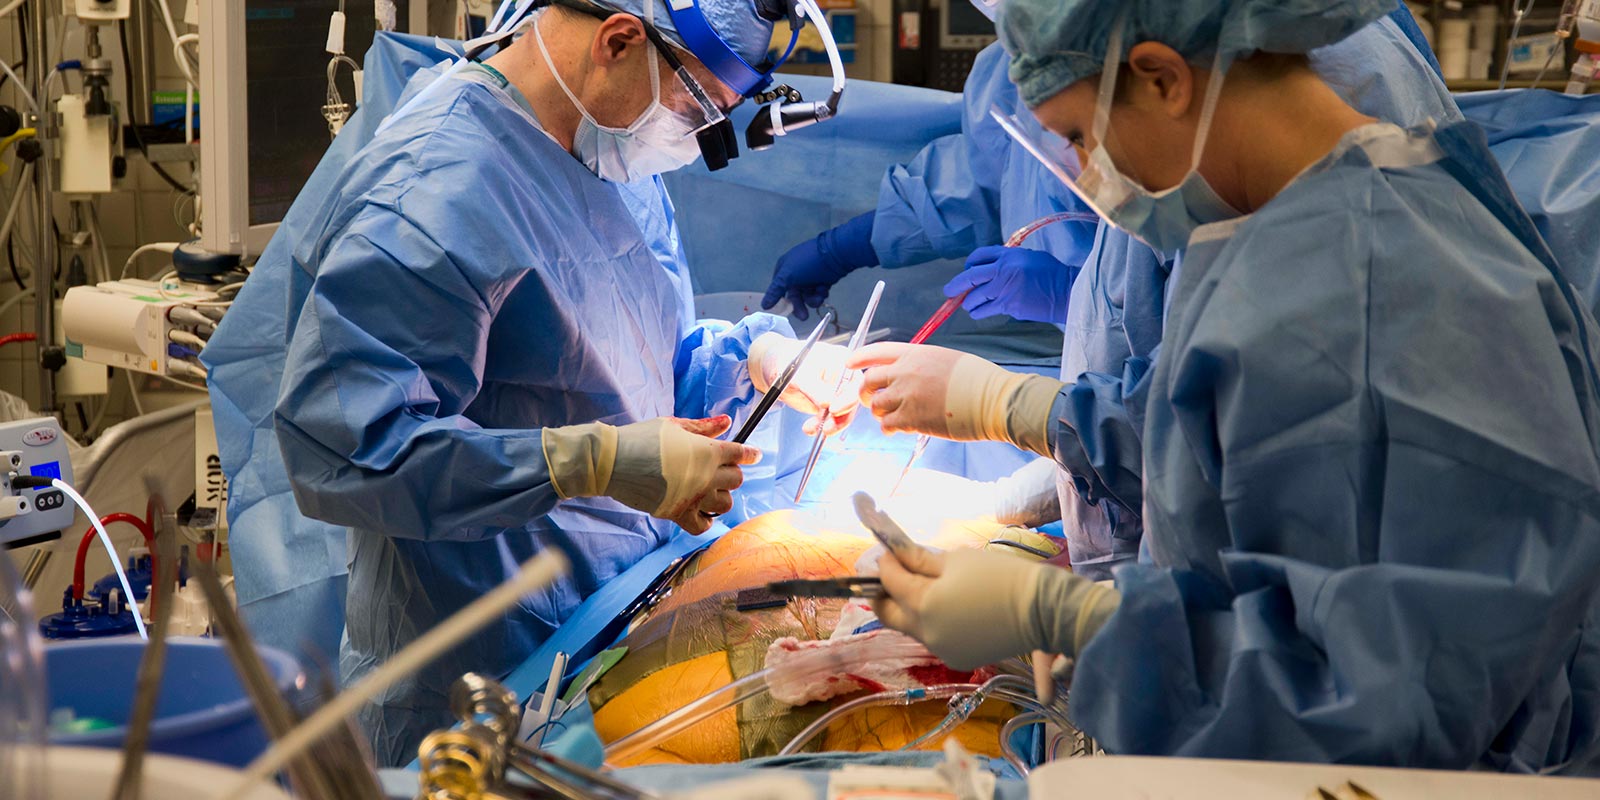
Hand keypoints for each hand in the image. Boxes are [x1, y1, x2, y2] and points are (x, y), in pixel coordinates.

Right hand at [543, 416, 760, 534]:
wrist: (613, 461)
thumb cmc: (642, 437)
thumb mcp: (674, 425)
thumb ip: (704, 426)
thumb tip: (727, 422)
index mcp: (707, 451)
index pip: (740, 454)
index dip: (750, 454)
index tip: (753, 454)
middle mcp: (706, 476)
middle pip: (736, 480)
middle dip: (731, 473)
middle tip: (718, 468)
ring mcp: (694, 497)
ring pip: (726, 504)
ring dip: (721, 496)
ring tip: (708, 490)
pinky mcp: (678, 514)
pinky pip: (703, 525)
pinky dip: (705, 519)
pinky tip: (699, 510)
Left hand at [749, 334, 861, 434]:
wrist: (773, 368)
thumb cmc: (786, 360)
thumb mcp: (798, 374)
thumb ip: (814, 388)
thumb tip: (828, 402)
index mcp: (842, 360)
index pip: (854, 381)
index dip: (848, 398)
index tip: (834, 409)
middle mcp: (843, 376)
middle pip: (851, 400)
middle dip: (840, 417)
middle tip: (827, 427)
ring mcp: (837, 391)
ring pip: (842, 413)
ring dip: (829, 424)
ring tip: (811, 428)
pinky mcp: (828, 404)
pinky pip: (830, 419)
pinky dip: (820, 426)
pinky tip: (809, 428)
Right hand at [761, 212, 879, 321]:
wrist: (835, 255)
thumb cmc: (807, 263)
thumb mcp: (787, 276)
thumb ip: (775, 292)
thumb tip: (764, 305)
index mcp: (784, 268)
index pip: (778, 288)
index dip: (780, 300)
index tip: (784, 311)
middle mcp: (796, 273)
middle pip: (794, 295)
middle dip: (800, 306)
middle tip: (804, 317)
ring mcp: (809, 277)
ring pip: (807, 296)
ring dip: (813, 299)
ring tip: (819, 297)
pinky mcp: (821, 280)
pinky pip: (818, 293)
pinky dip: (821, 293)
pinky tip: (824, 289)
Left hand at [849, 343, 1062, 456]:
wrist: (991, 400)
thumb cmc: (977, 379)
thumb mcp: (946, 358)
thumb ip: (921, 364)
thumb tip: (909, 374)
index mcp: (914, 353)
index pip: (876, 352)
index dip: (859, 357)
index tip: (849, 364)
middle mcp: (904, 372)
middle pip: (868, 380)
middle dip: (865, 392)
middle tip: (871, 400)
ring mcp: (905, 396)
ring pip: (875, 405)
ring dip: (879, 412)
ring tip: (891, 416)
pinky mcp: (911, 419)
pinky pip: (886, 424)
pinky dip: (888, 428)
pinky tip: (897, 429)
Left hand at [871, 547, 1042, 669]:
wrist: (1040, 610)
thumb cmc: (1000, 576)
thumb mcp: (957, 560)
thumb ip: (920, 561)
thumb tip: (895, 557)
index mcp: (923, 605)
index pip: (890, 582)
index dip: (886, 564)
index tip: (890, 552)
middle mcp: (925, 633)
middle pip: (889, 615)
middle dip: (883, 595)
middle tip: (891, 577)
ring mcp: (941, 650)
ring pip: (912, 627)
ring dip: (911, 608)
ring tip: (928, 587)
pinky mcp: (956, 659)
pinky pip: (935, 638)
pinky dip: (934, 622)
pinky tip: (953, 608)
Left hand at [945, 246, 1074, 323]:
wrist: (1065, 291)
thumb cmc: (1050, 273)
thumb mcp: (1028, 257)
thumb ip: (1007, 260)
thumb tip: (987, 268)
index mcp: (1008, 255)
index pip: (978, 257)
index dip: (968, 265)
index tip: (967, 271)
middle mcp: (1003, 270)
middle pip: (969, 277)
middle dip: (955, 286)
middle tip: (948, 292)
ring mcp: (1004, 289)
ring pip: (974, 298)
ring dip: (969, 303)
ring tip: (970, 305)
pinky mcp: (1008, 305)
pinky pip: (986, 310)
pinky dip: (980, 312)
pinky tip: (979, 312)